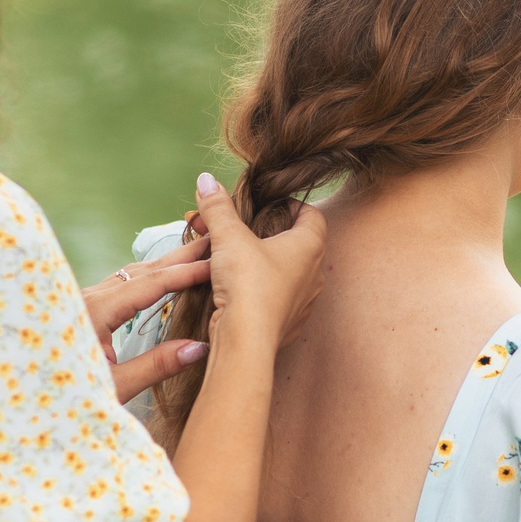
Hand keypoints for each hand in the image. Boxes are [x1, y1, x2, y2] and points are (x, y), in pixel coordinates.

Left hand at [81, 229, 211, 402]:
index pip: (151, 284)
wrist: (26, 397)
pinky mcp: (84, 307)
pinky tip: (162, 275)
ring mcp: (85, 300)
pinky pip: (122, 282)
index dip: (186, 272)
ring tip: (196, 253)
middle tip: (214, 237)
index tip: (217, 262)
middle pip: (143, 269)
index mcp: (95, 311)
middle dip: (180, 255)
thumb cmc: (64, 396)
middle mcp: (89, 298)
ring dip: (166, 262)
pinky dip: (149, 274)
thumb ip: (156, 366)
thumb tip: (198, 348)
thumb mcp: (114, 386)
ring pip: (132, 273)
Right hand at [193, 172, 324, 350]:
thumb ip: (218, 207)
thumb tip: (206, 180)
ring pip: (285, 273)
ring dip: (262, 263)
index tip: (266, 204)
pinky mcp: (289, 324)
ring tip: (232, 257)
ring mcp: (304, 302)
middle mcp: (314, 275)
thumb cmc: (247, 284)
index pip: (312, 215)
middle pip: (296, 243)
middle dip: (267, 233)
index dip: (291, 205)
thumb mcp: (229, 238)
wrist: (246, 341)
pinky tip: (235, 288)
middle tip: (238, 229)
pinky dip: (259, 290)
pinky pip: (276, 299)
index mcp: (310, 247)